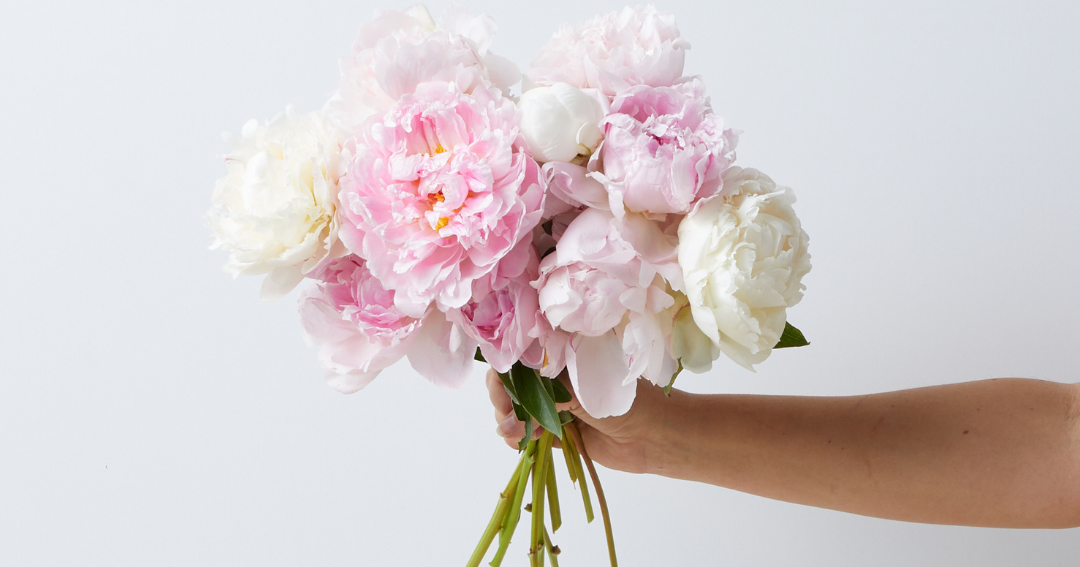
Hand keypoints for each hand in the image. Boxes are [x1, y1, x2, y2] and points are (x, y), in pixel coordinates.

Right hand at [485, 368, 675, 473]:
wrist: (655, 436)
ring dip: (508, 420)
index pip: (522, 356)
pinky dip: (517, 437)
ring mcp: (556, 406)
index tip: (499, 386)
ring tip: (515, 431)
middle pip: (514, 384)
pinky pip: (527, 433)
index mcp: (564, 356)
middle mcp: (556, 378)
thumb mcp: (584, 388)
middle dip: (503, 398)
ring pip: (517, 410)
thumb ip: (548, 392)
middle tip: (506, 414)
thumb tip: (515, 406)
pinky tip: (518, 440)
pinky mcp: (558, 432)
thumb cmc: (628, 400)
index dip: (505, 370)